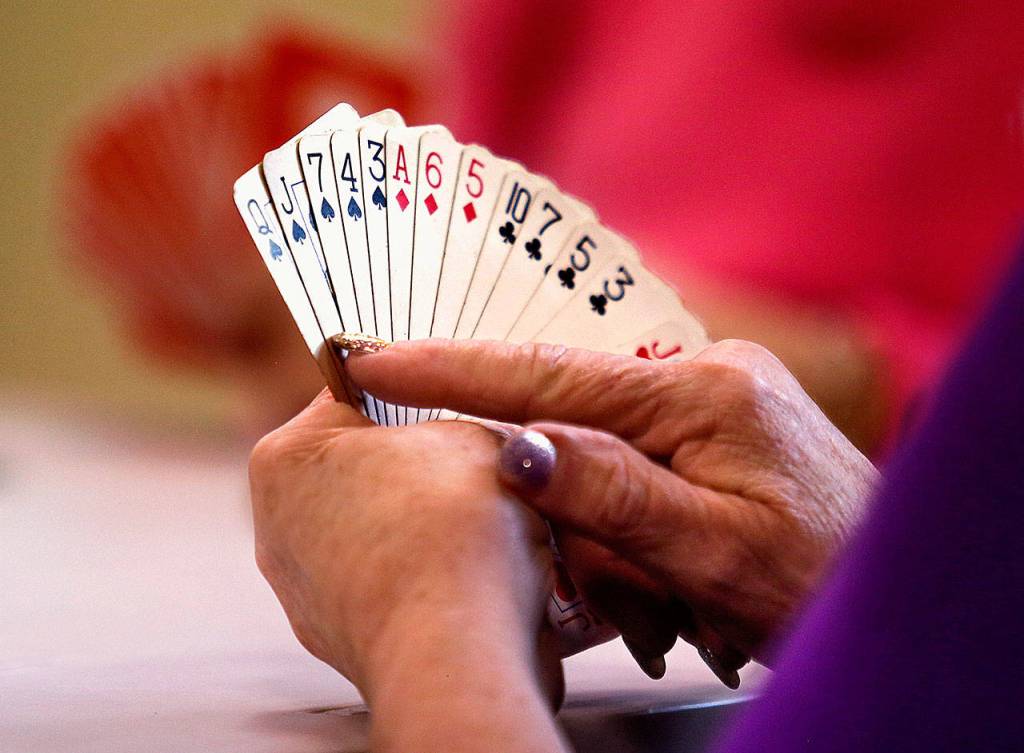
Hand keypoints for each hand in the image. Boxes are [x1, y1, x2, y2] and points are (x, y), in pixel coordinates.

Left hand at [248, 390, 565, 747]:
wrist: (456, 648)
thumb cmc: (451, 529)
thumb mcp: (471, 432)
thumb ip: (454, 417)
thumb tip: (466, 439)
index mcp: (285, 455)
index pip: (350, 396)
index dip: (412, 395)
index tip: (450, 407)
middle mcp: (275, 526)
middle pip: (363, 469)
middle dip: (419, 468)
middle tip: (473, 473)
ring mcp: (304, 592)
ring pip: (379, 530)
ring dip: (423, 526)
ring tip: (477, 533)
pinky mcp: (340, 641)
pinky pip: (391, 585)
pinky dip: (425, 578)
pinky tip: (463, 581)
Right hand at [347, 339, 878, 664]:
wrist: (895, 589)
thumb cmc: (824, 579)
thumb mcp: (718, 551)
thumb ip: (615, 493)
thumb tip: (517, 447)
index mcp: (701, 391)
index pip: (546, 374)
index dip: (448, 369)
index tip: (367, 359)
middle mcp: (702, 378)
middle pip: (569, 416)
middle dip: (550, 496)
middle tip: (604, 573)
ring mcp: (708, 401)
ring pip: (597, 454)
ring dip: (604, 536)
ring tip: (668, 605)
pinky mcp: (709, 433)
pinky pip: (630, 470)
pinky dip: (626, 532)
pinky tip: (665, 586)